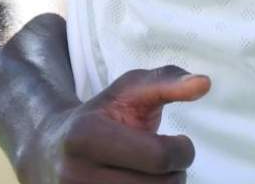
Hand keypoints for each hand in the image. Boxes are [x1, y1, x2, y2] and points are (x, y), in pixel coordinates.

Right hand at [15, 65, 210, 183]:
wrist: (51, 149)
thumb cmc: (101, 116)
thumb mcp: (129, 90)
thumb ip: (167, 81)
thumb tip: (203, 83)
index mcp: (86, 136)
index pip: (158, 157)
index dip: (182, 150)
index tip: (179, 142)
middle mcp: (76, 175)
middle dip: (176, 174)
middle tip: (169, 162)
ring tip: (156, 175)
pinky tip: (144, 183)